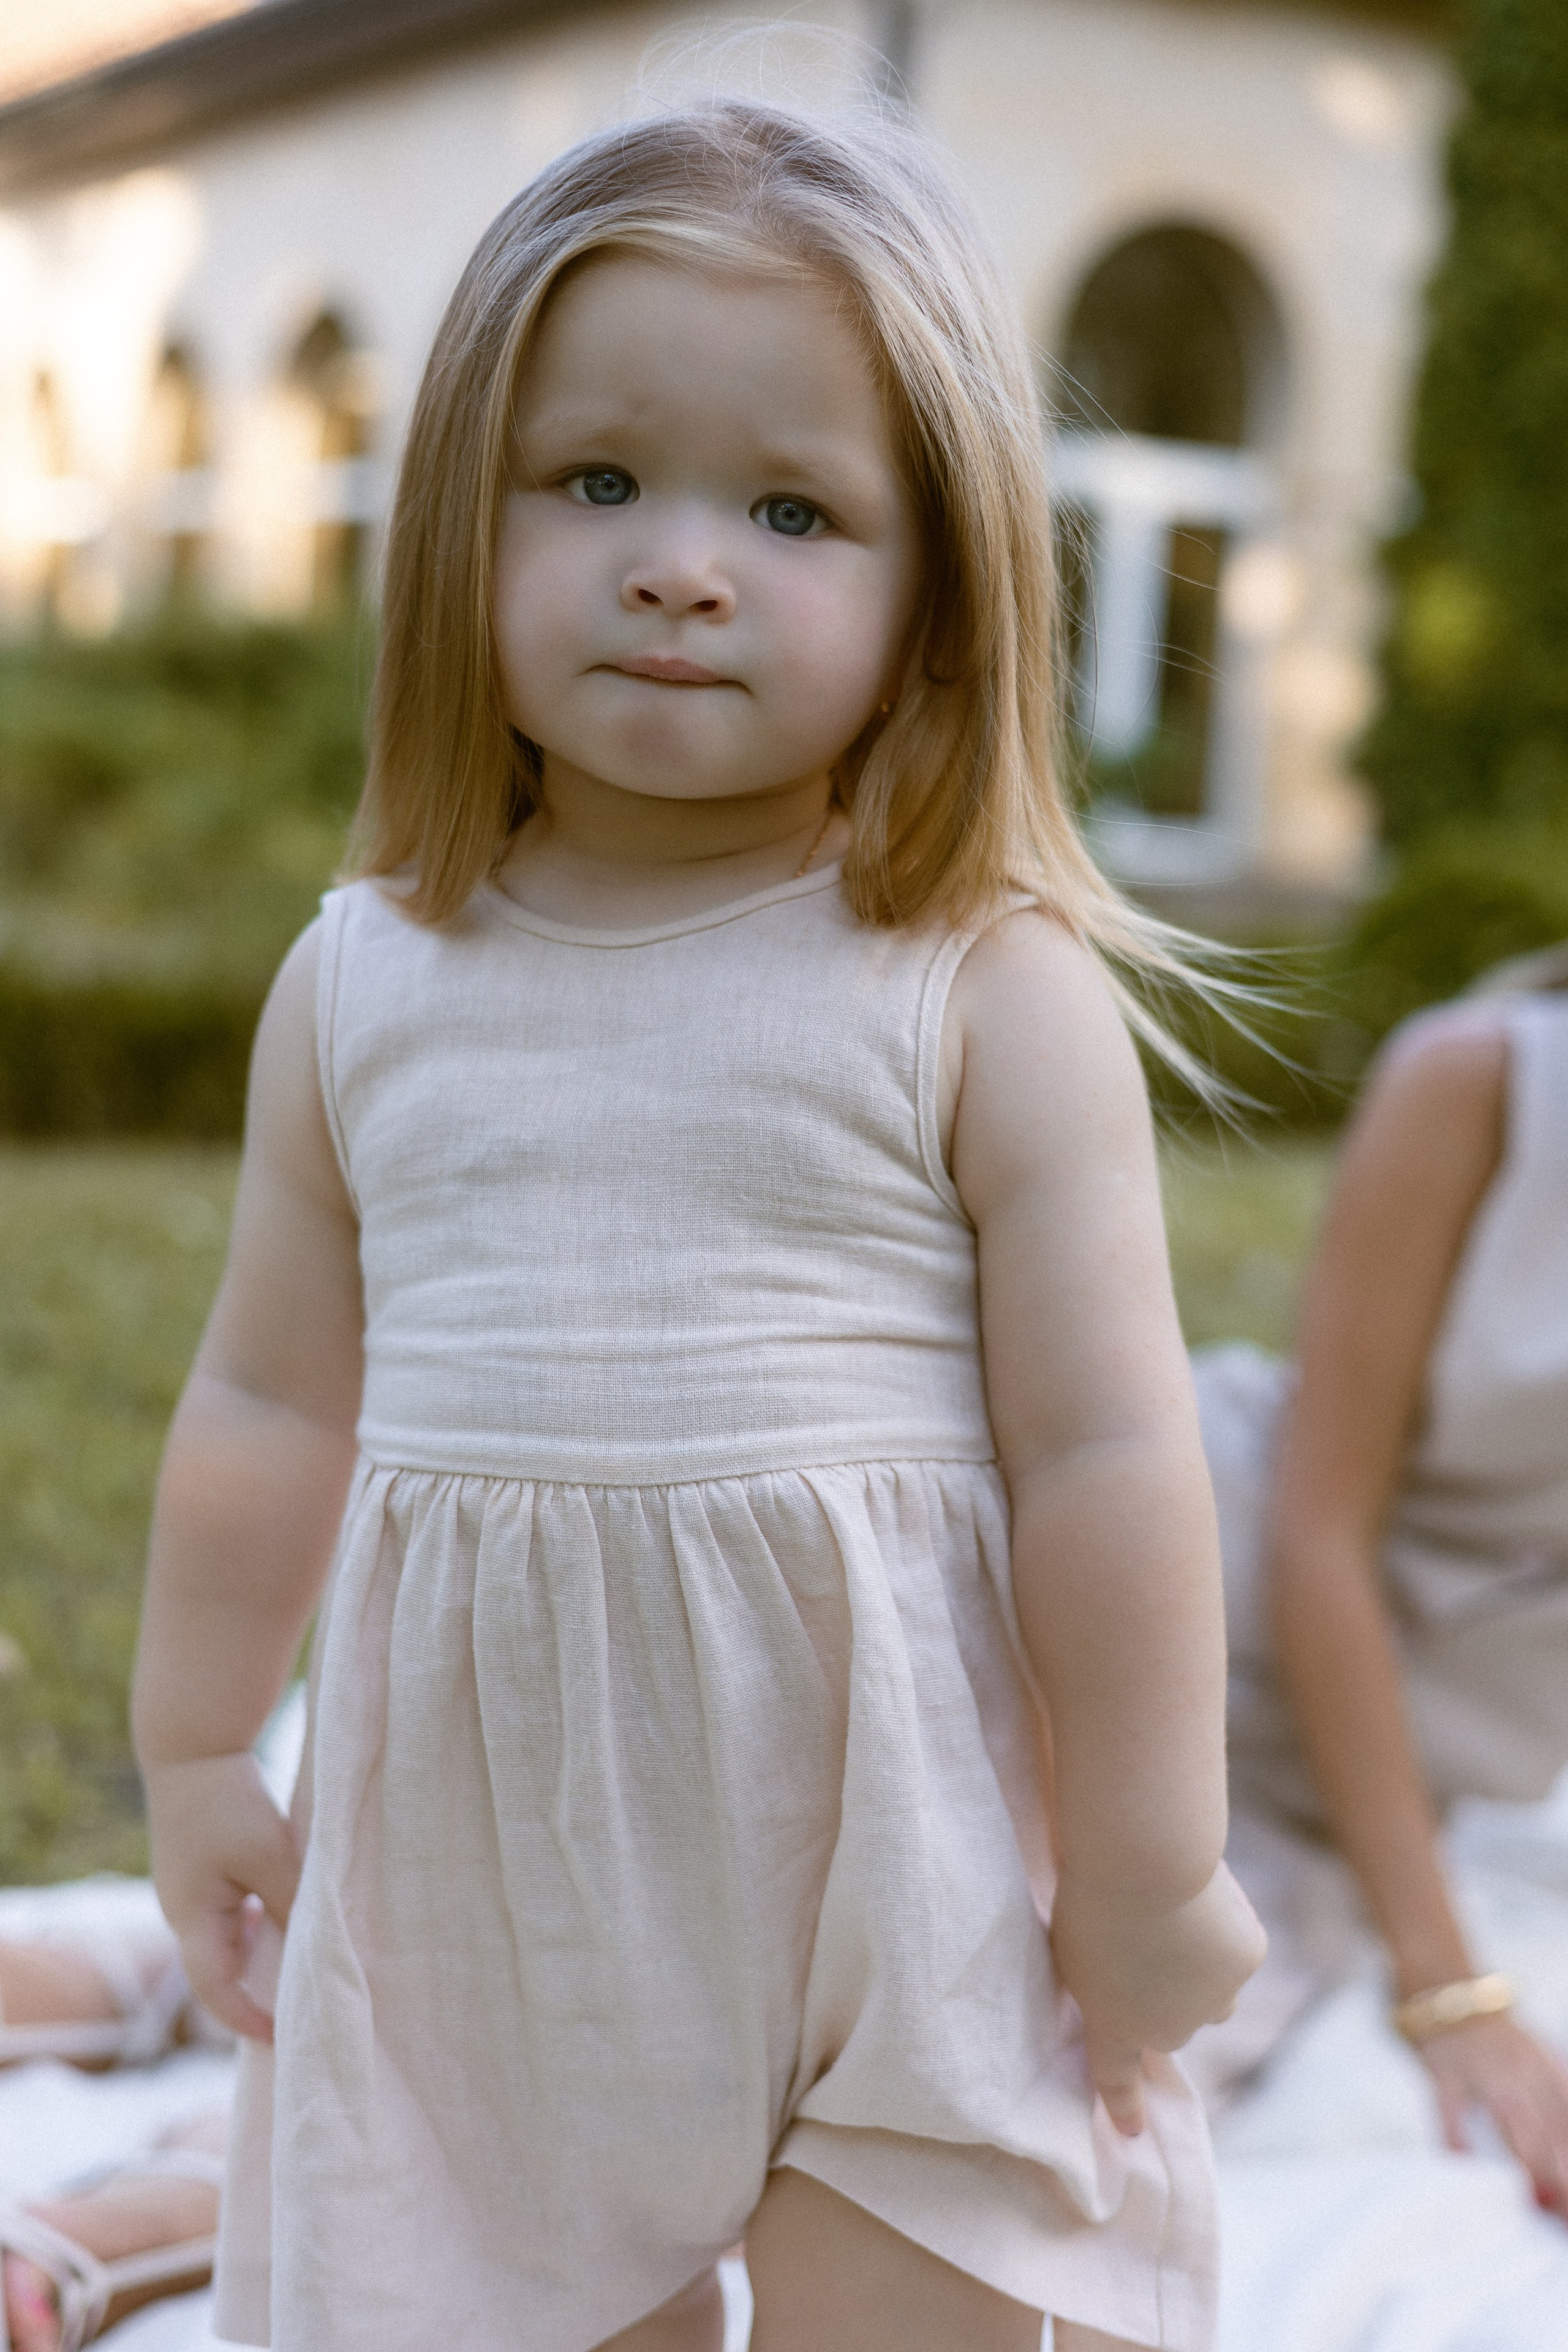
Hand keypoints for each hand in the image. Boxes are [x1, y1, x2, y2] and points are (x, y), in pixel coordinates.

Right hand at [143, 1751, 299, 2041]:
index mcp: (192, 1919)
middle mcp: (182, 1913)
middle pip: (218, 1973)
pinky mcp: (198, 1872)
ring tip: (299, 1967)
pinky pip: (227, 1915)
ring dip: (258, 1957)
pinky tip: (282, 1914)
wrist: (192, 1747)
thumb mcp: (270, 1855)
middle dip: (255, 1994)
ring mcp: (187, 1892)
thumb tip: (321, 1944)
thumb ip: (293, 1903)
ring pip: (225, 1943)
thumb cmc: (228, 1801)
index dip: (246, 2020)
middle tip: (298, 2010)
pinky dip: (254, 1925)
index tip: (281, 2038)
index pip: (215, 1991)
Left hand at [1051, 1860, 1266, 2136]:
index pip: (1117, 2079)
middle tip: (1151, 1950)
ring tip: (1182, 1923)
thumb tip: (1127, 1981)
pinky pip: (1237, 1949)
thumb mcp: (1072, 1949)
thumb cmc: (1089, 1896)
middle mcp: (1170, 2028)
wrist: (1145, 1864)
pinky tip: (1208, 1895)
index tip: (1132, 2133)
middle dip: (1167, 2000)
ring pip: (1215, 1994)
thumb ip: (1101, 1980)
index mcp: (1113, 2027)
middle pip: (1173, 2025)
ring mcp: (1215, 1998)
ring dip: (1202, 1973)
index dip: (1124, 2106)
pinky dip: (1226, 1927)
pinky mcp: (1247, 1961)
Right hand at [1418, 2011, 1567, 2217]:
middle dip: (1561, 2171)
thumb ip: (1558, 2102)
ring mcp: (1481, 2072)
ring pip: (1511, 2117)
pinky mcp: (1443, 2072)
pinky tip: (1462, 2162)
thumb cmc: (1503, 2043)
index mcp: (1547, 2070)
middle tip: (1565, 2211)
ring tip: (1537, 2199)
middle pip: (1550, 2127)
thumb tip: (1563, 2152)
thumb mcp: (1541, 2062)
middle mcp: (1520, 2072)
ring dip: (1528, 2158)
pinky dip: (1455, 2134)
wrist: (1453, 1999)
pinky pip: (1449, 2106)